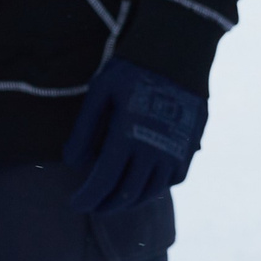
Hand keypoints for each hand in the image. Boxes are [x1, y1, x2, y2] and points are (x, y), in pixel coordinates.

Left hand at [64, 56, 206, 213]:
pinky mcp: (189, 149)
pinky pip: (171, 181)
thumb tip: (72, 162)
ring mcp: (175, 153)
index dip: (87, 197)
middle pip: (126, 194)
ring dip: (128, 202)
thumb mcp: (99, 93)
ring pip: (150, 192)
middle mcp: (154, 152)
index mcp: (127, 138)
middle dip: (105, 204)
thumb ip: (84, 129)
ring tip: (111, 200)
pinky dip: (152, 188)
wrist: (178, 56)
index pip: (103, 182)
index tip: (73, 204)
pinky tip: (140, 185)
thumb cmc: (131, 70)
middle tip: (89, 205)